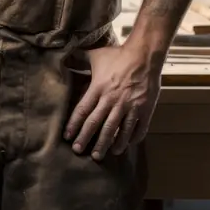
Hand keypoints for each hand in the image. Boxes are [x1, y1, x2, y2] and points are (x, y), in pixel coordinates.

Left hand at [63, 44, 161, 159]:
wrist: (144, 55)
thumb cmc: (119, 55)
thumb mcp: (96, 55)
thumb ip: (79, 58)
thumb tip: (64, 57)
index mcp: (99, 88)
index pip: (83, 110)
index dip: (74, 125)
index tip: (68, 137)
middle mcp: (112, 100)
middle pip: (97, 124)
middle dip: (86, 139)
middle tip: (78, 151)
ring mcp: (129, 106)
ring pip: (116, 131)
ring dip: (107, 144)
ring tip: (100, 155)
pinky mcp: (144, 110)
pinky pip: (137, 129)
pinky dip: (131, 139)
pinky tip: (125, 145)